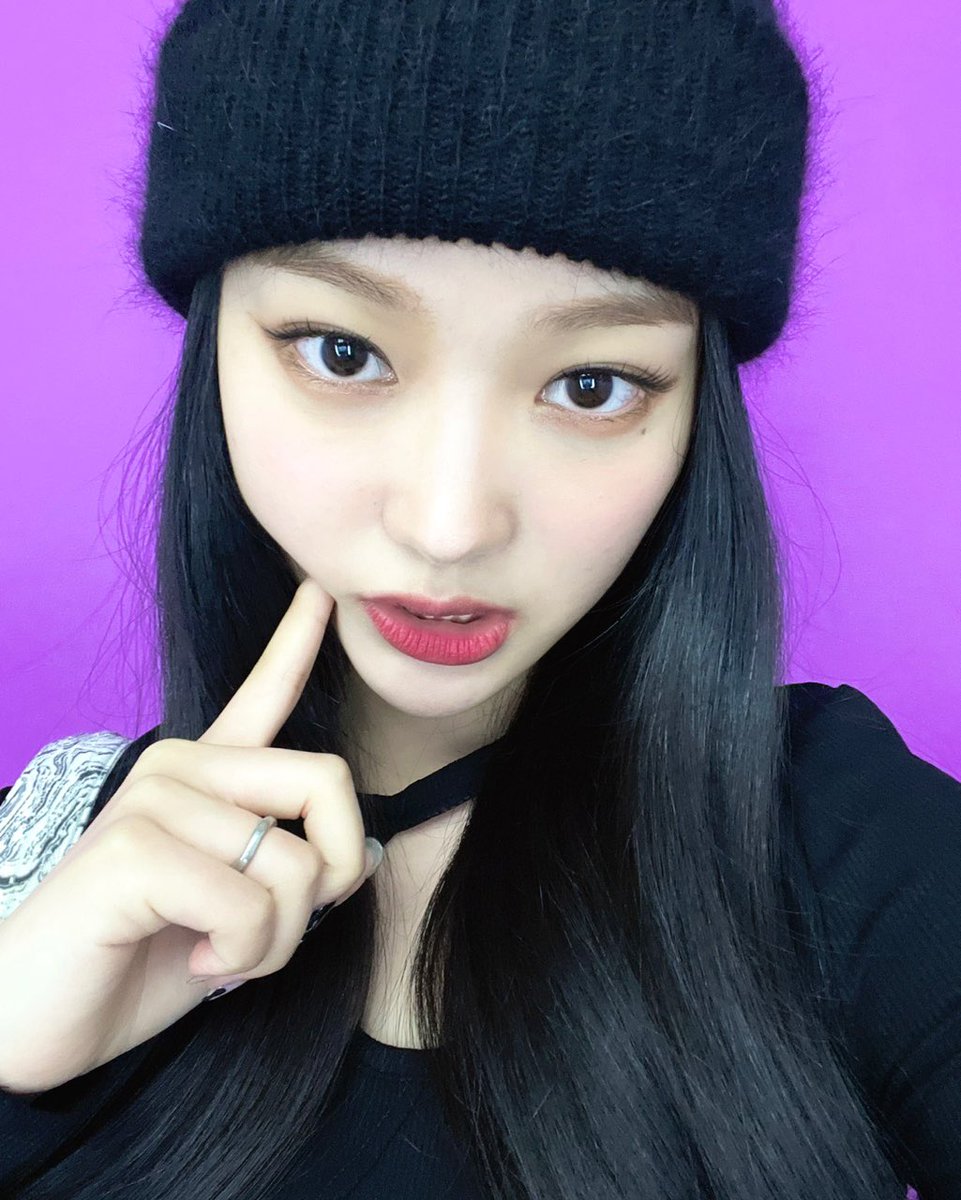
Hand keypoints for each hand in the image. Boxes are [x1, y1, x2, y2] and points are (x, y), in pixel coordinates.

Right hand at [0, 579, 380, 1093]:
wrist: (30, 1024)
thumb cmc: (135, 963)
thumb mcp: (234, 914)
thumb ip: (286, 872)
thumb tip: (363, 855)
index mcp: (203, 776)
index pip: (264, 693)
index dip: (298, 642)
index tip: (321, 590)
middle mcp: (181, 766)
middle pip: (326, 781)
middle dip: (334, 875)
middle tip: (276, 933)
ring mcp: (156, 796)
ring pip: (296, 864)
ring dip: (277, 940)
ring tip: (218, 954)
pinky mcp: (136, 845)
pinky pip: (250, 904)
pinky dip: (242, 954)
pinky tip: (195, 960)